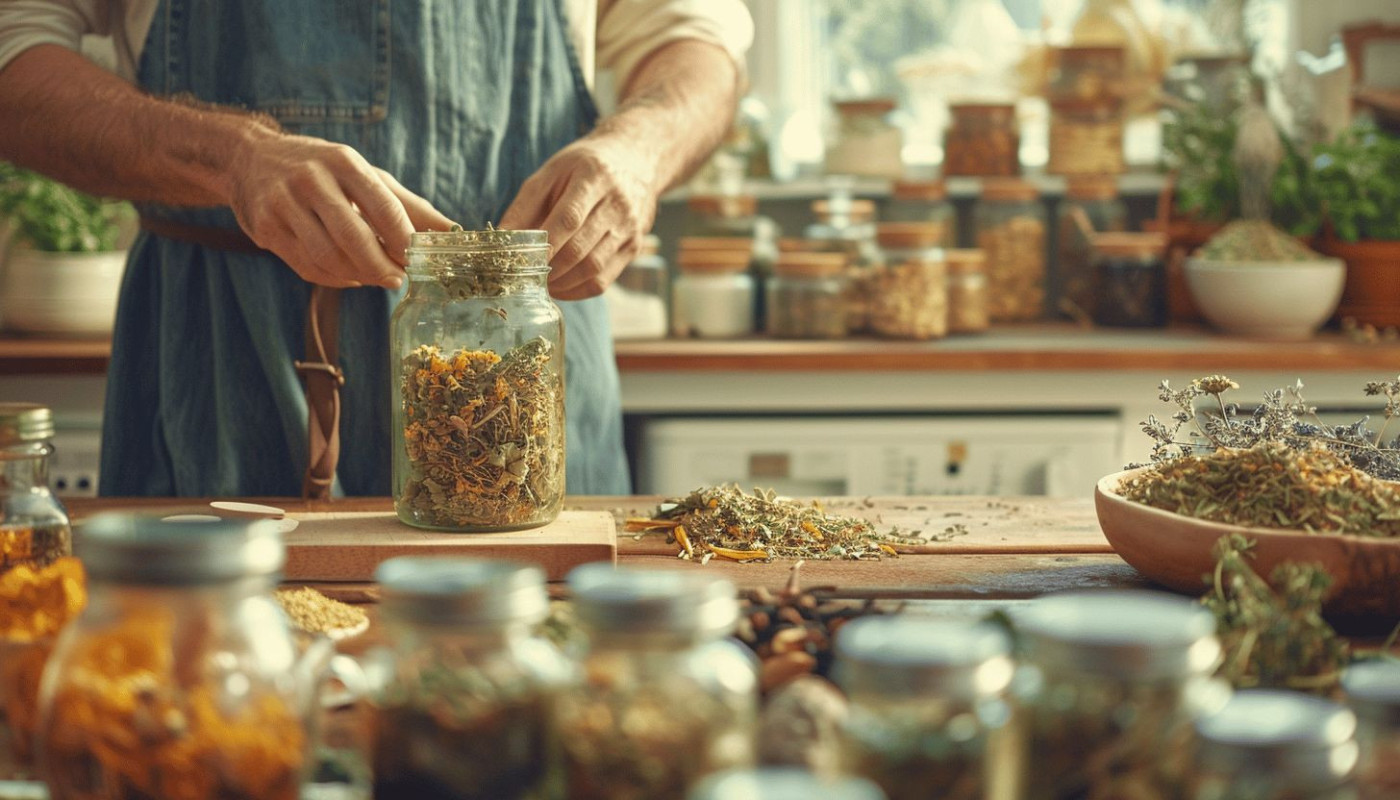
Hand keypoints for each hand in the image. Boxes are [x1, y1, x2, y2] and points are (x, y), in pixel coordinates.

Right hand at [227, 131, 454, 287]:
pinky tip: (349, 276)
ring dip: (358, 276)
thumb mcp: (365, 175)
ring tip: (375, 277)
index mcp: (343, 162)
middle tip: (398, 280)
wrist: (250, 158)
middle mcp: (311, 180)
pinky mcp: (265, 228)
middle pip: (353, 237)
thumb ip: (409, 205)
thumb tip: (454, 232)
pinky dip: (334, 279)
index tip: (419, 261)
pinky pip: (307, 267)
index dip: (404, 240)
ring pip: (328, 257)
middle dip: (381, 266)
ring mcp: (283, 204)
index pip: (383, 206)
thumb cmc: (323, 169)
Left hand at [499, 134, 658, 299]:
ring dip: (562, 283)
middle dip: (549, 268)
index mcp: (594, 177)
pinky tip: (560, 287)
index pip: (569, 217)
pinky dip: (578, 290)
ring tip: (540, 283)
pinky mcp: (634, 247)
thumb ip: (525, 205)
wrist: (635, 159)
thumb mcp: (552, 172)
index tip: (523, 261)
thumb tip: (500, 238)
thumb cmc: (584, 167)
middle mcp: (618, 204)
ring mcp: (629, 228)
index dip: (545, 243)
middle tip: (525, 277)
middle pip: (581, 248)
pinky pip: (604, 280)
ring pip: (593, 269)